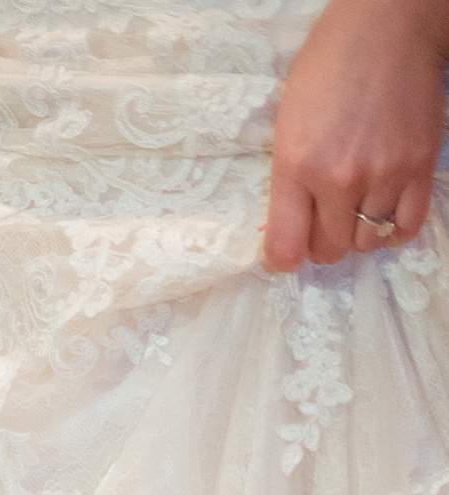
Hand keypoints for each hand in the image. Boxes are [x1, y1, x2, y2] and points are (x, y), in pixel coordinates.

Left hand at [266, 0, 448, 270]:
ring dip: (358, 233)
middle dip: (322, 242)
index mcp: (297, 165)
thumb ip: (286, 182)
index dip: (285, 258)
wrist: (388, 25)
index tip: (289, 248)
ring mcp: (384, 174)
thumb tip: (286, 235)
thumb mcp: (287, 124)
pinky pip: (406, 227)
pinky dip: (392, 230)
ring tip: (355, 207)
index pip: (286, 250)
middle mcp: (340, 177)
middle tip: (324, 219)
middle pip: (329, 250)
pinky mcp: (419, 166)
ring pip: (367, 241)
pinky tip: (383, 213)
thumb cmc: (329, 66)